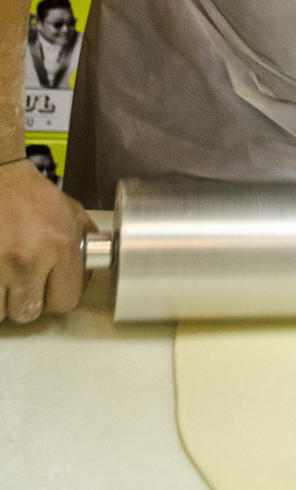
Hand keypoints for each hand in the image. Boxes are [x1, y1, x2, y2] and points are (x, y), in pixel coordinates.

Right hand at [0, 158, 92, 322]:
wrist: (1, 176)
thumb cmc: (32, 194)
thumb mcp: (71, 212)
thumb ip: (85, 242)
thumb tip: (92, 268)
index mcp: (59, 246)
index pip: (65, 302)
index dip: (56, 298)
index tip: (49, 290)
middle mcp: (29, 258)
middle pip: (28, 313)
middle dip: (26, 302)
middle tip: (23, 283)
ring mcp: (0, 265)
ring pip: (1, 313)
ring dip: (3, 301)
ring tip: (6, 276)